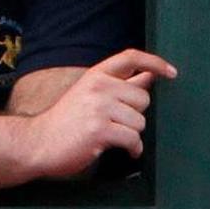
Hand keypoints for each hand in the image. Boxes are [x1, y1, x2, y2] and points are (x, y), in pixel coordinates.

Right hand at [24, 48, 176, 178]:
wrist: (37, 142)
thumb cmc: (67, 121)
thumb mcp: (89, 95)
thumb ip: (118, 86)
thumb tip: (148, 76)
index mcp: (95, 75)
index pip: (130, 57)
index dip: (154, 62)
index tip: (172, 73)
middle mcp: (97, 87)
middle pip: (143, 98)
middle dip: (136, 115)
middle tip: (117, 123)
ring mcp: (98, 108)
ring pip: (140, 122)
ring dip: (132, 134)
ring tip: (113, 137)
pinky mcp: (99, 130)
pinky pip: (134, 139)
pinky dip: (132, 149)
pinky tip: (123, 150)